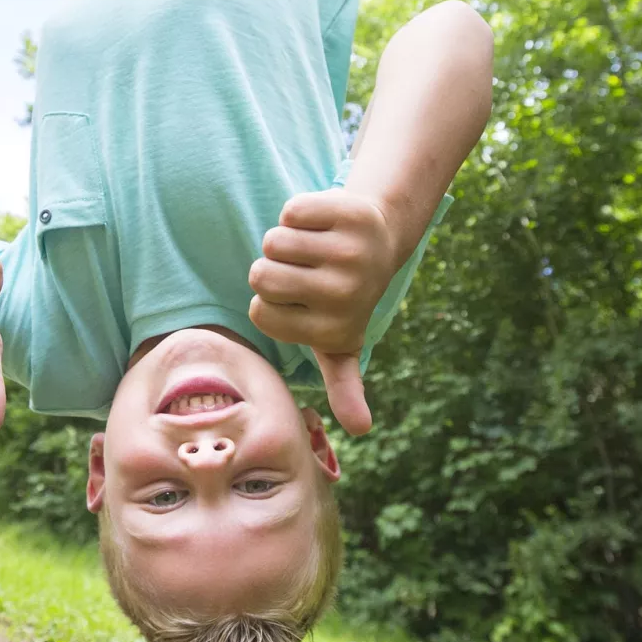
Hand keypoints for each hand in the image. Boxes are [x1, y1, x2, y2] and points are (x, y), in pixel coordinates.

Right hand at [247, 189, 401, 434]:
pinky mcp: (350, 213)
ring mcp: (352, 252)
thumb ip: (344, 386)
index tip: (300, 302)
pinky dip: (299, 214)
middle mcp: (347, 295)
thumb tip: (362, 429)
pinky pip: (292, 211)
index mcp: (336, 331)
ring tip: (311, 248)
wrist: (381, 239)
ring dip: (284, 240)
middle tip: (303, 271)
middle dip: (271, 269)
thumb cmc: (345, 296)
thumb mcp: (343, 343)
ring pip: (274, 240)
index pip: (260, 312)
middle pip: (262, 276)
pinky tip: (322, 224)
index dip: (269, 303)